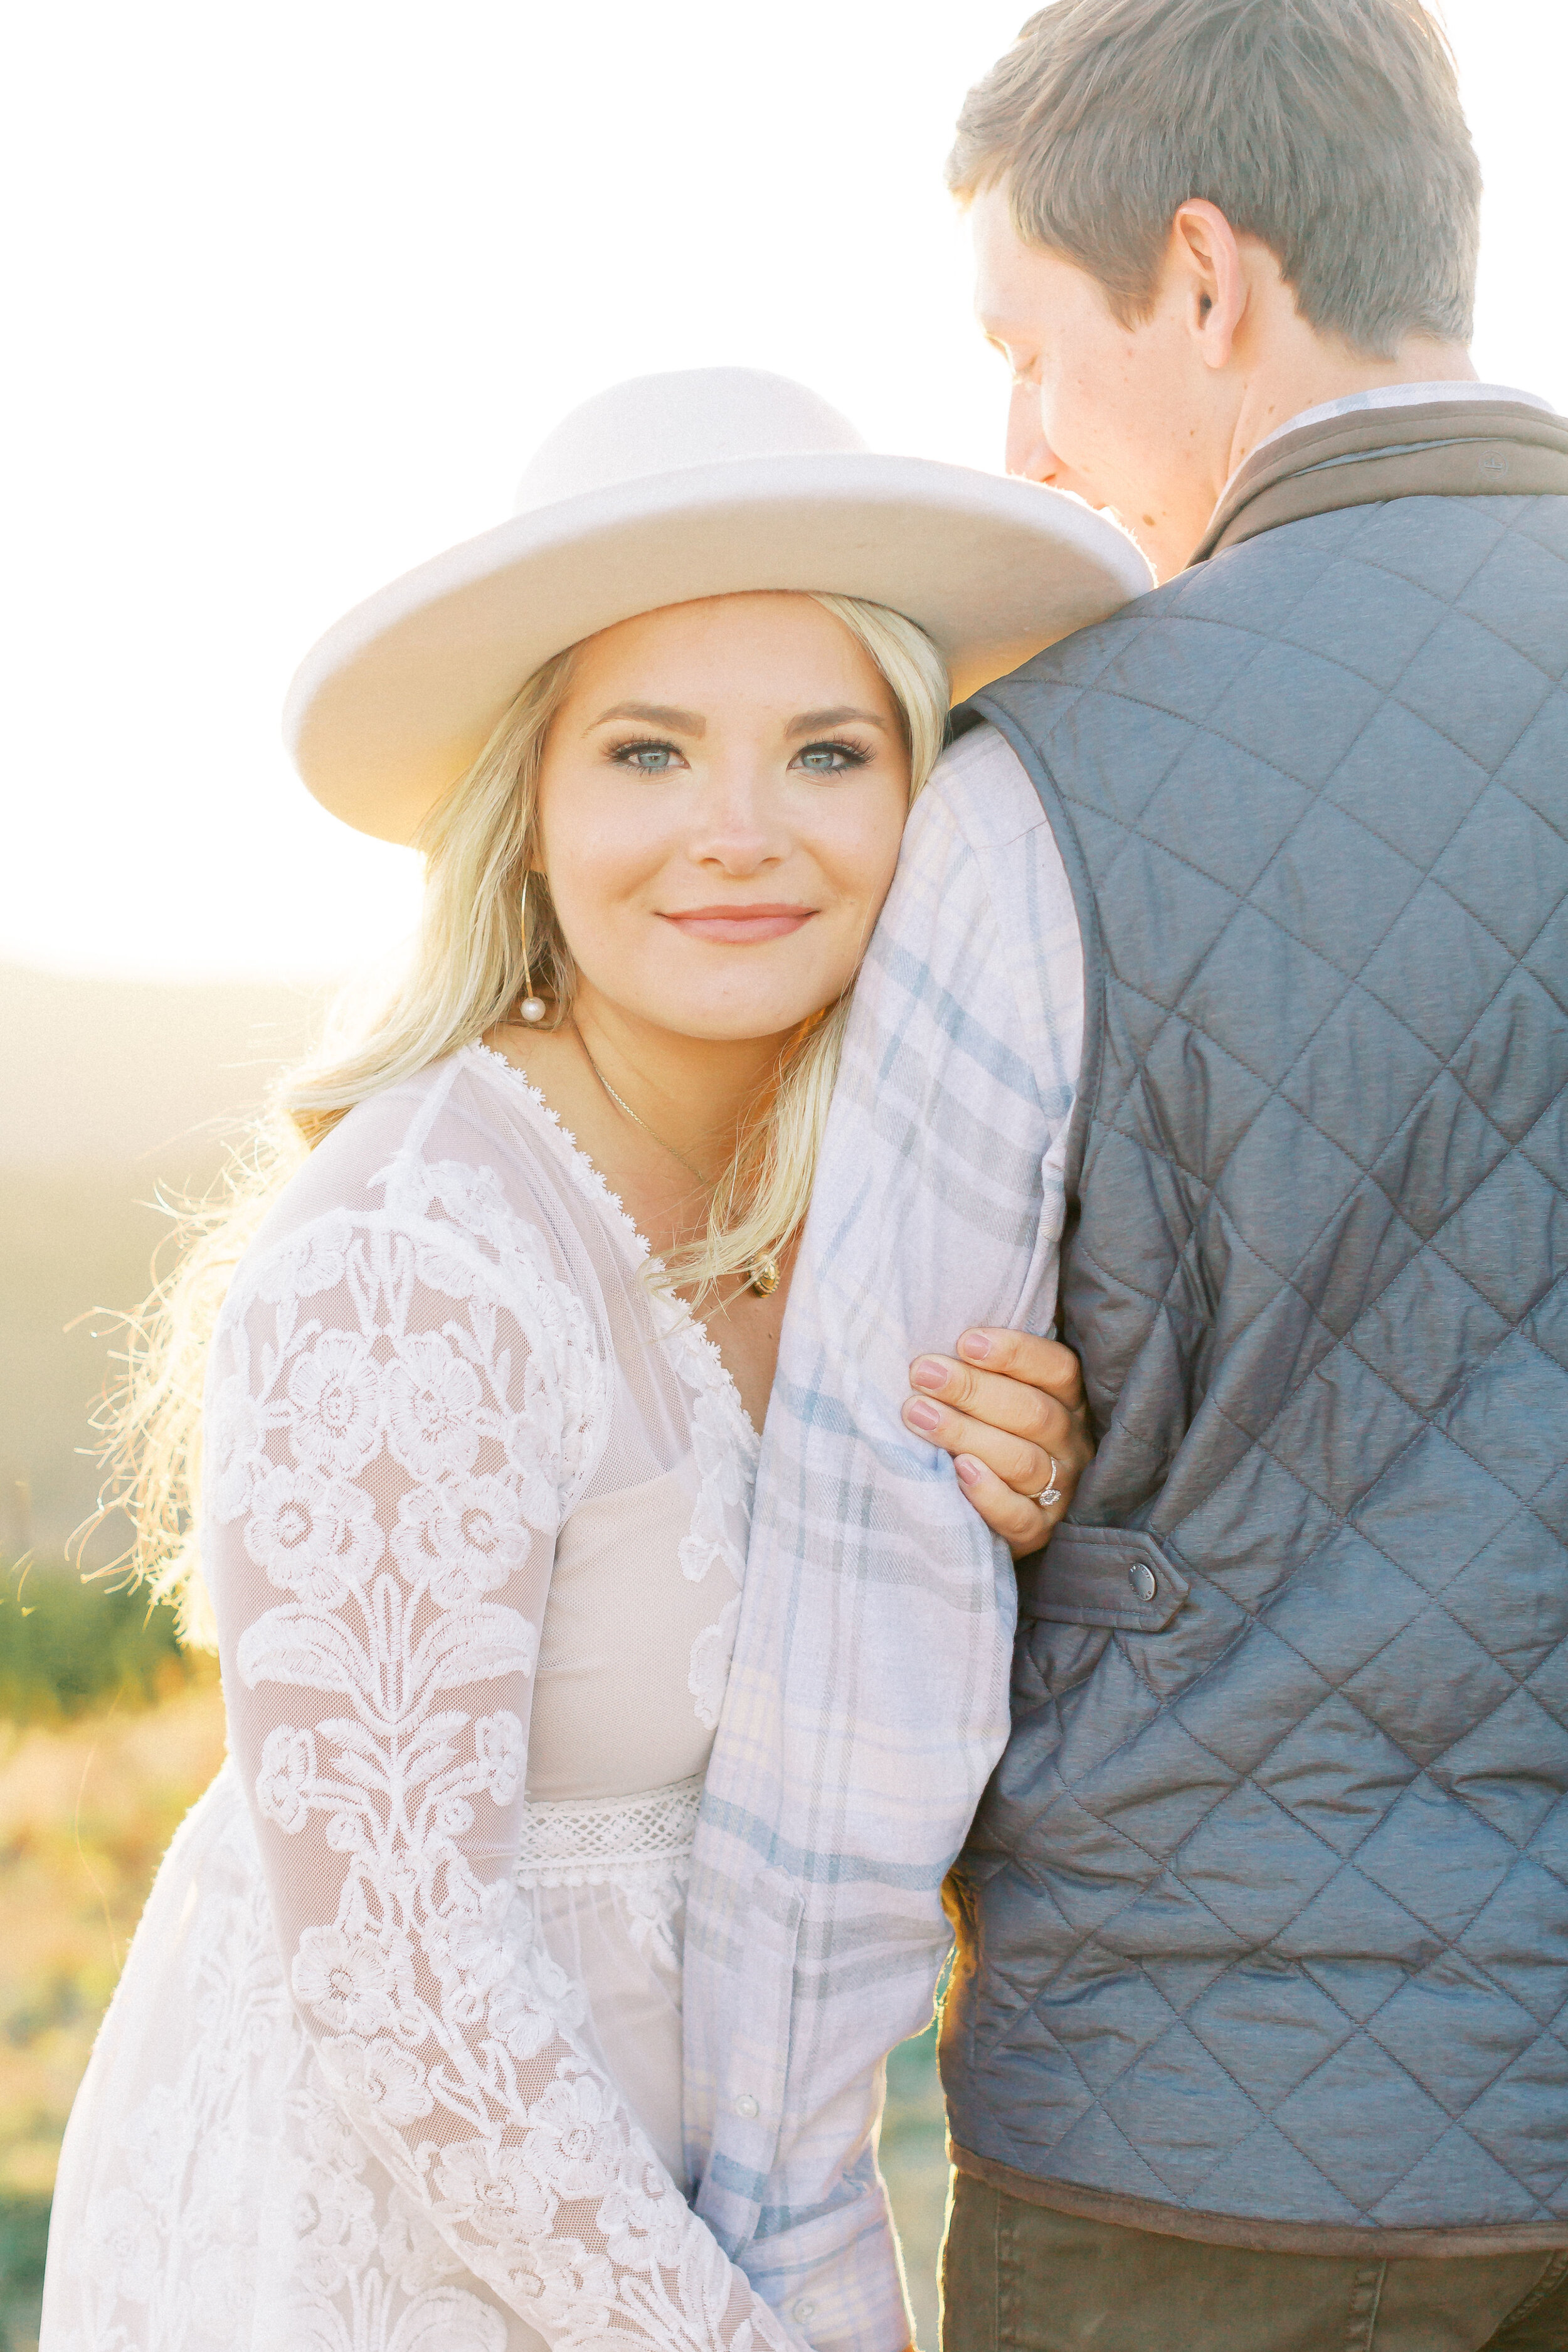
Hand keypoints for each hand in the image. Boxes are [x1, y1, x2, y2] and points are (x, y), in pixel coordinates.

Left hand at [901, 1327, 1092, 1559]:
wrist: (993, 1512)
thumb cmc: (988, 1431)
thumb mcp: (997, 1396)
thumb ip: (982, 1368)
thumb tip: (936, 1340)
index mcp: (1069, 1402)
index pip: (1057, 1369)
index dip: (1014, 1353)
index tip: (964, 1341)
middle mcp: (1071, 1444)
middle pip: (1033, 1413)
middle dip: (973, 1390)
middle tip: (924, 1374)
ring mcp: (1060, 1490)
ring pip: (1022, 1461)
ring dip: (967, 1434)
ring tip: (919, 1415)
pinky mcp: (1039, 1531)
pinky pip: (1019, 1516)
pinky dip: (989, 1493)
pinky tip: (958, 1470)